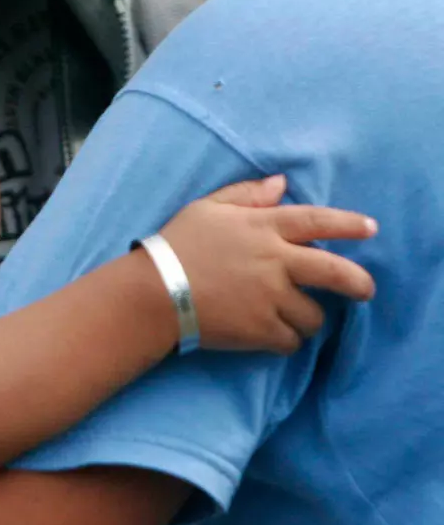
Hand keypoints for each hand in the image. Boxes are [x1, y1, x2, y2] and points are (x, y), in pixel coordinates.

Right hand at [159, 176, 376, 354]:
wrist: (154, 292)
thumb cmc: (176, 245)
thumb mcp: (207, 208)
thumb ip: (247, 195)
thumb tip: (281, 184)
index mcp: (264, 228)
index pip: (318, 221)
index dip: (348, 224)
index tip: (370, 229)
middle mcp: (275, 261)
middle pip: (336, 273)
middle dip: (358, 284)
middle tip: (365, 291)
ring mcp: (270, 298)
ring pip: (314, 315)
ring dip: (310, 318)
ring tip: (296, 317)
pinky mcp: (260, 330)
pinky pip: (292, 340)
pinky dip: (288, 340)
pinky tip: (275, 335)